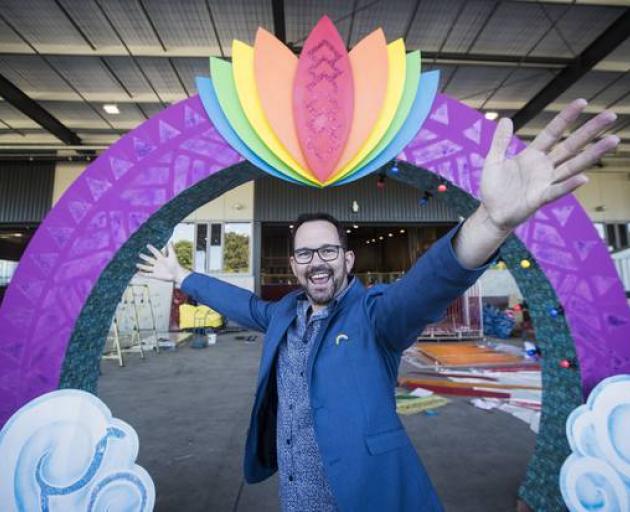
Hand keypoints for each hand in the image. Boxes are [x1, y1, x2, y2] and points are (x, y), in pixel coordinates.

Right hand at [136, 243, 190, 286]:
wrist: (177, 275)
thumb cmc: (175, 265)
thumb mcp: (173, 256)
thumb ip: (171, 249)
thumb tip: (170, 240)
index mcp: (161, 259)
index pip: (156, 253)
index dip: (152, 249)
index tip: (147, 245)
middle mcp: (158, 264)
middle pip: (150, 260)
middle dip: (145, 257)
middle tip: (139, 254)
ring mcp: (156, 270)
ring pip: (147, 267)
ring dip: (142, 266)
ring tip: (136, 264)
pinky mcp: (155, 275)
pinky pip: (147, 275)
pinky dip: (142, 274)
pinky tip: (137, 273)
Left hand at [480, 99, 619, 231]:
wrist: (491, 213)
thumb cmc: (494, 188)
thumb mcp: (494, 161)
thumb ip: (500, 142)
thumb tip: (506, 119)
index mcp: (532, 155)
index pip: (552, 133)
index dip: (566, 118)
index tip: (582, 102)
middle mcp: (544, 167)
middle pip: (571, 146)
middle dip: (590, 131)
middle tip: (611, 115)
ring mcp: (545, 182)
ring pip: (573, 166)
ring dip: (592, 154)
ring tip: (613, 140)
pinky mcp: (540, 198)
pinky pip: (557, 190)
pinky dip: (569, 185)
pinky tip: (584, 178)